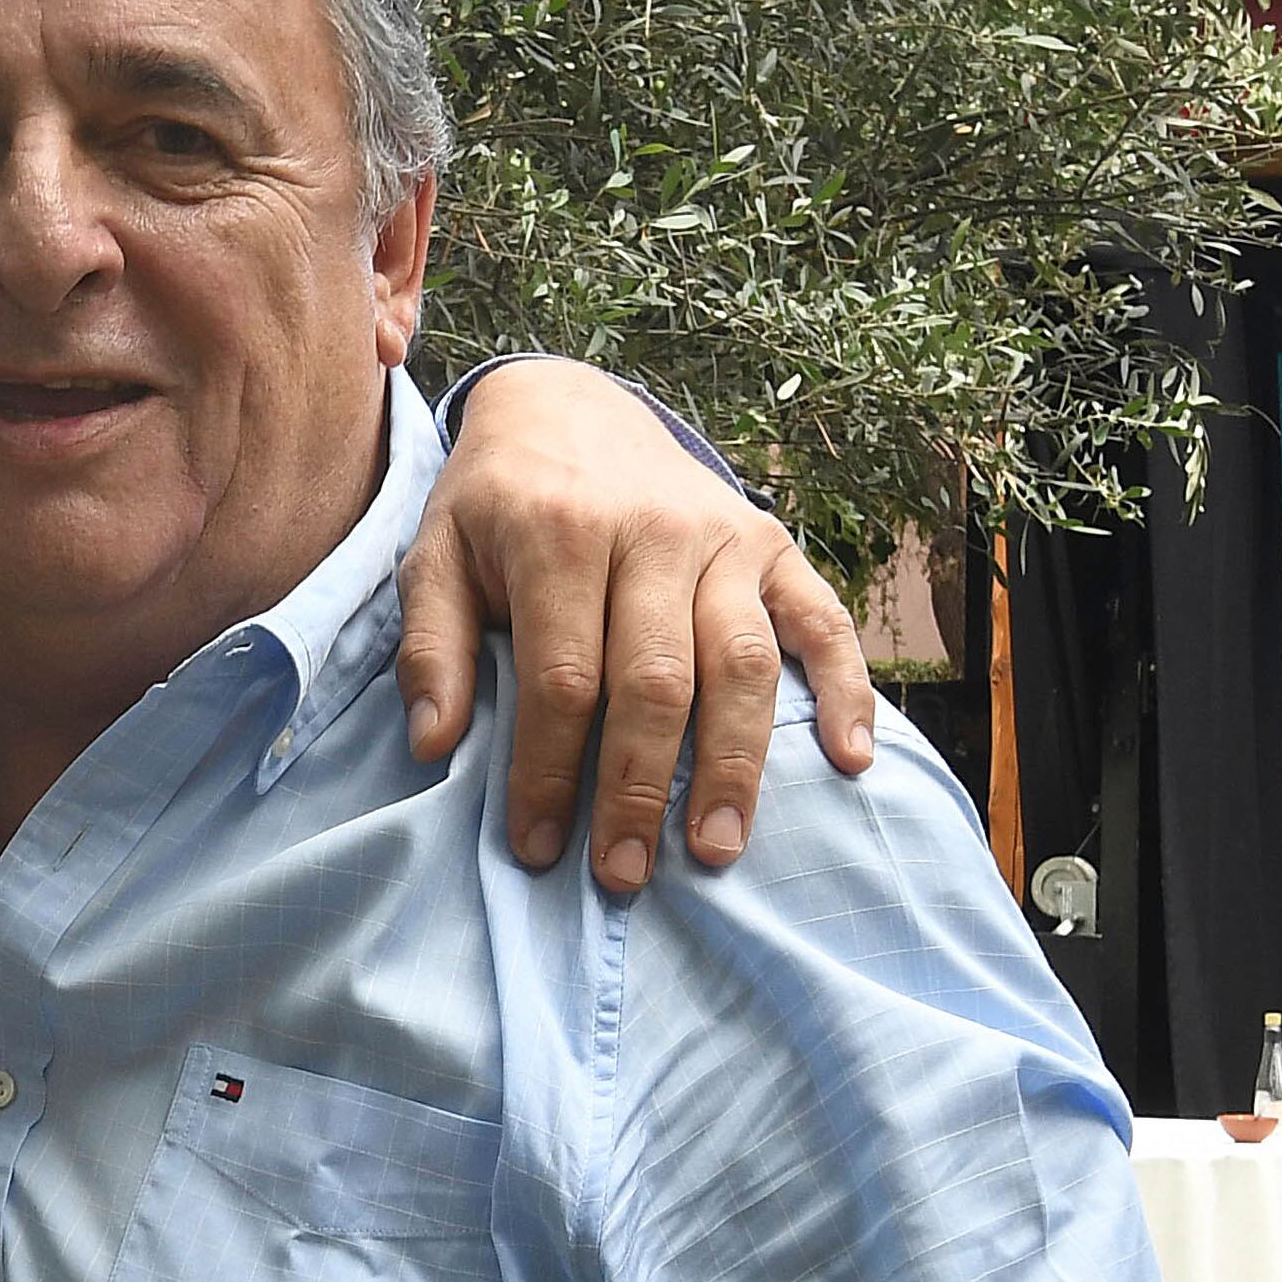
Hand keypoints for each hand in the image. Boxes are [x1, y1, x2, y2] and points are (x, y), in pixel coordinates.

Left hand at [399, 358, 878, 889]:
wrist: (566, 408)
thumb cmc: (494, 504)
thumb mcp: (434, 557)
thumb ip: (431, 648)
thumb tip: (433, 745)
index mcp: (559, 533)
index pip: (561, 678)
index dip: (549, 771)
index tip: (539, 848)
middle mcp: (651, 532)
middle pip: (656, 681)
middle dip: (639, 789)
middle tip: (626, 872)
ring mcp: (723, 536)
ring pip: (742, 662)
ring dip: (734, 765)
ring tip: (715, 849)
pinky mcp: (772, 543)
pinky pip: (822, 620)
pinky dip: (845, 690)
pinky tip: (850, 760)